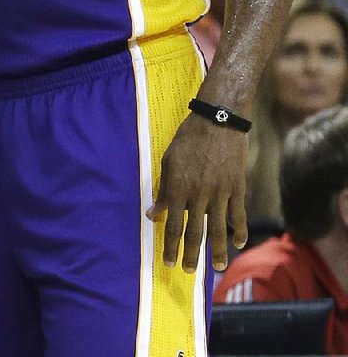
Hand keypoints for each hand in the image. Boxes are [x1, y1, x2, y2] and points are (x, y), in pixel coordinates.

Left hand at [147, 114, 247, 272]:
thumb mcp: (169, 160)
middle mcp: (198, 194)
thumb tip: (153, 214)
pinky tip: (238, 244)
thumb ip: (163, 190)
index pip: (173, 224)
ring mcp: (220, 192)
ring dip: (217, 250)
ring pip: (218, 229)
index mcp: (178, 186)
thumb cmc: (188, 138)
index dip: (170, 245)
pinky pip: (238, 215)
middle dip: (190, 253)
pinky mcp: (237, 188)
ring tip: (216, 267)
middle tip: (188, 271)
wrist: (218, 120)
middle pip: (195, 231)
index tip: (168, 261)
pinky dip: (239, 231)